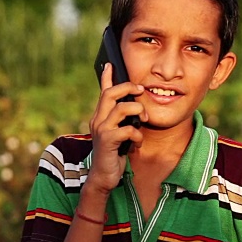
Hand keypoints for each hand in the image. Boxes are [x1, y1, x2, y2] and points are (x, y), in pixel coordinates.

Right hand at [87, 63, 146, 194]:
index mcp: (101, 116)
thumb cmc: (114, 154)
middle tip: (141, 90)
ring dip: (138, 111)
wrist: (103, 177)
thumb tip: (137, 108)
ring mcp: (101, 129)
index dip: (106, 77)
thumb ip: (123, 121)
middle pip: (110, 93)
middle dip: (129, 88)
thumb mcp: (119, 133)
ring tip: (144, 120)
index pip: (102, 91)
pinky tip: (138, 143)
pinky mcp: (107, 141)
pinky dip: (137, 135)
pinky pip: (127, 129)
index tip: (110, 64)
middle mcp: (98, 119)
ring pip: (122, 108)